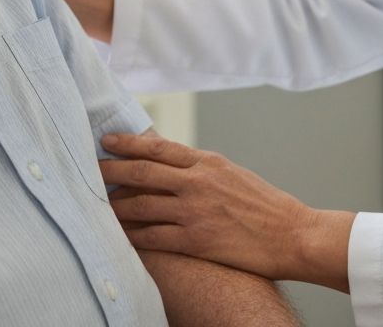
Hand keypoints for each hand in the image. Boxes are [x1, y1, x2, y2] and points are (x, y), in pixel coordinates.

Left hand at [100, 133, 354, 290]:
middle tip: (91, 168)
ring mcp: (194, 212)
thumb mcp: (232, 173)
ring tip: (100, 204)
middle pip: (142, 172)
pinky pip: (154, 237)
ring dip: (117, 205)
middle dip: (112, 170)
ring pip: (142, 205)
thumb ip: (201, 168)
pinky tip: (122, 235)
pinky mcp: (195, 241)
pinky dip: (134, 235)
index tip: (108, 142)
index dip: (128, 144)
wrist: (291, 234)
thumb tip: (171, 166)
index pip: (158, 147)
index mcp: (207, 161)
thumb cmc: (264, 205)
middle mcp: (197, 182)